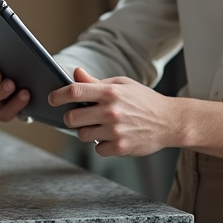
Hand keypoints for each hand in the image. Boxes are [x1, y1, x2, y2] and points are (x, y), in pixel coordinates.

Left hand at [49, 67, 173, 156]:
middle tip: (79, 116)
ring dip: (87, 131)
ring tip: (101, 126)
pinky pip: (97, 149)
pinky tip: (113, 137)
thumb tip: (75, 73)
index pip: (75, 91)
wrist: (170, 122)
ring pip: (82, 135)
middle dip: (71, 117)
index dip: (58, 95)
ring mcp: (115, 131)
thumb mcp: (123, 85)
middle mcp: (111, 111)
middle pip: (72, 117)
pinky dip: (102, 145)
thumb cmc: (144, 101)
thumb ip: (96, 83)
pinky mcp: (120, 147)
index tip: (52, 98)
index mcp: (110, 92)